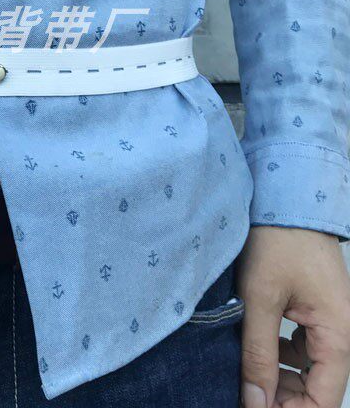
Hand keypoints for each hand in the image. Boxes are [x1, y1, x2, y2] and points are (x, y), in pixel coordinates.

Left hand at [237, 226, 349, 407]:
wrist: (283, 199)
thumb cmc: (277, 241)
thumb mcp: (260, 299)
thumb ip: (258, 353)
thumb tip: (255, 400)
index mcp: (339, 334)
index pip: (325, 401)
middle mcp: (342, 331)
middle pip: (318, 387)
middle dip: (284, 398)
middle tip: (246, 395)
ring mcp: (329, 320)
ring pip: (309, 368)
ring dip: (281, 378)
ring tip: (246, 377)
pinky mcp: (313, 308)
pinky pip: (303, 345)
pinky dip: (281, 355)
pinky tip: (255, 350)